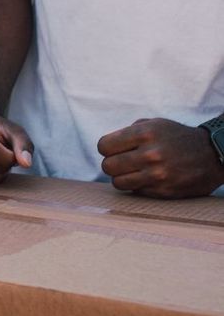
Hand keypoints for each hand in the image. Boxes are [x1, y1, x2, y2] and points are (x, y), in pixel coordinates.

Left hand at [98, 118, 223, 197]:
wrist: (211, 155)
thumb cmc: (177, 137)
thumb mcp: (154, 124)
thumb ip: (129, 131)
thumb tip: (107, 145)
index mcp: (145, 133)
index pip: (104, 146)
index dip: (106, 148)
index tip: (112, 150)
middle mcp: (150, 154)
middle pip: (108, 166)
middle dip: (111, 164)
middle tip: (121, 162)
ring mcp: (157, 175)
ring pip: (118, 183)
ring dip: (121, 178)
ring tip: (131, 172)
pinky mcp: (163, 191)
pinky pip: (135, 192)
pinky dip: (136, 187)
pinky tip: (146, 179)